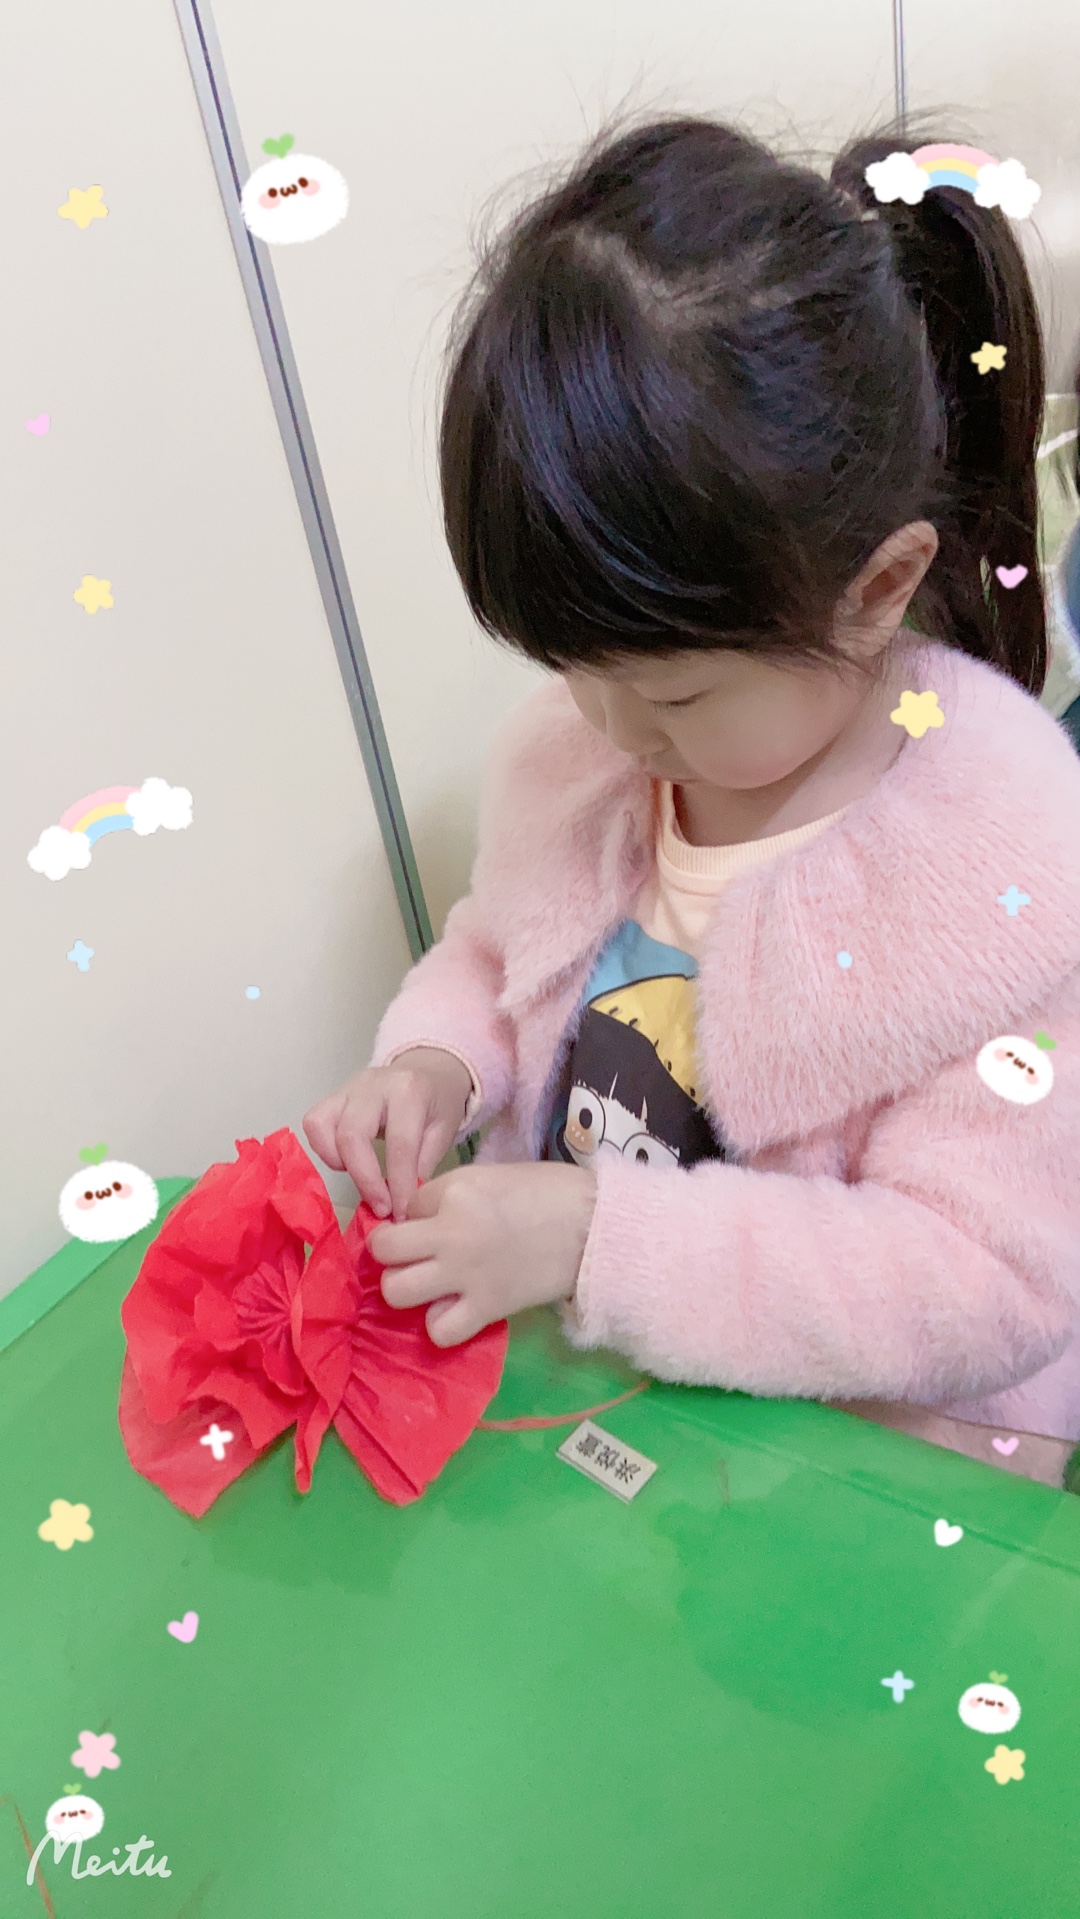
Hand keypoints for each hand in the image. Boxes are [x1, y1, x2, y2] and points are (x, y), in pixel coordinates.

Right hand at [302, 1048, 473, 1220]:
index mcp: (409, 1091)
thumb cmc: (437, 1104)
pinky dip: (324, 1149)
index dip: (398, 1184)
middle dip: (365, 1179)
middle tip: (381, 1207)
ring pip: (321, 1126)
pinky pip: (314, 1123)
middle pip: (352, 1135)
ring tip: (362, 1178)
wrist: (428, 1071)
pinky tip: (346, 1161)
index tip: (401, 1212)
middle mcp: (372, 1085)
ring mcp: (347, 1088)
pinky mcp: (332, 1096)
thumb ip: (421, 1167)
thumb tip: (401, 1207)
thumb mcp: (442, 1132)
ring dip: (338, 1162)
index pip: (399, 1143)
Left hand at [369, 1160, 597, 1345]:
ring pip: (397, 1292)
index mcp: (453, 1192)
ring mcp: (465, 1275)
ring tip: (428, 1285)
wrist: (593, 1226)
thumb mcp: (488, 1176)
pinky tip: (454, 1310)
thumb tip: (418, 1218)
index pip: (406, 1206)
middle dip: (391, 1253)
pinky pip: (439, 1331)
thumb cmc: (546, 1191)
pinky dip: (442, 1325)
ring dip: (406, 1289)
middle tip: (413, 1256)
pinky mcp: (486, 1308)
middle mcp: (450, 1233)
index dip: (417, 1215)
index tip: (436, 1220)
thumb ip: (449, 1195)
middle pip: (384, 1251)